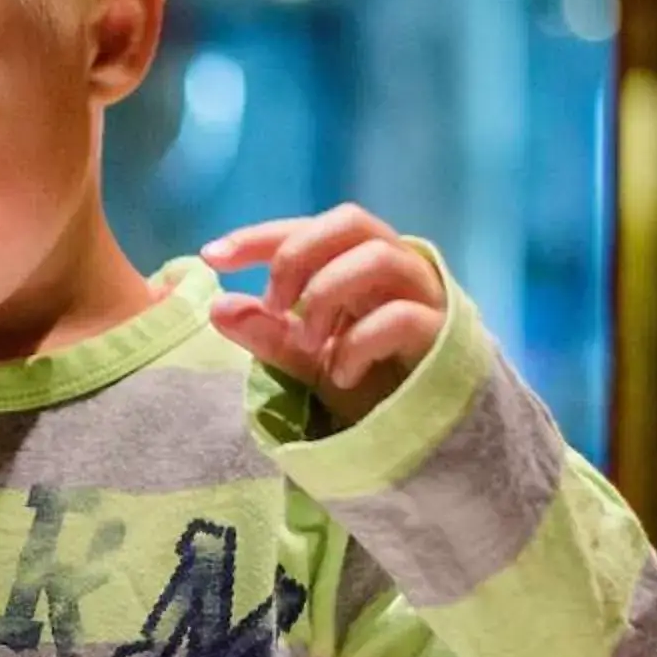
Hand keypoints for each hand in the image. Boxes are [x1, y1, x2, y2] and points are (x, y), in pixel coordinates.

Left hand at [201, 205, 447, 428]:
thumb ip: (268, 333)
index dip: (260, 236)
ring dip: (327, 294)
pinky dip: (359, 342)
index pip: (309, 229)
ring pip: (379, 257)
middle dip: (299, 254)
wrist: (424, 433)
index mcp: (359, 264)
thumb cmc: (369, 383)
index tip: (212, 257)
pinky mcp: (443, 334)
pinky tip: (341, 372)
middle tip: (275, 303)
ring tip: (309, 342)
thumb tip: (218, 306)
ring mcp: (425, 297)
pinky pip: (402, 317)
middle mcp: (396, 268)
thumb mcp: (307, 359)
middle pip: (351, 222)